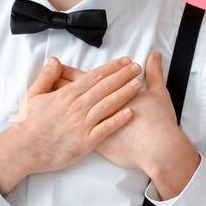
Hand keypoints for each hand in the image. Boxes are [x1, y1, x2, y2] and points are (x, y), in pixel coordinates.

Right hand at [0, 55, 143, 185]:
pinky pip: (106, 130)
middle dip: (123, 76)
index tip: (124, 61)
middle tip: (137, 68)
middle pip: (105, 87)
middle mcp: (77, 107)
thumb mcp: (32, 95)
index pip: (94, 76)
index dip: (112, 67)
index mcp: (66, 95)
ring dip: (124, 94)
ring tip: (138, 85)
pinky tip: (131, 113)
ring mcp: (82, 125)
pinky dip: (118, 121)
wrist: (23, 149)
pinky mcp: (85, 142)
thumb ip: (46, 77)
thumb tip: (55, 60)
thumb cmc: (27, 123)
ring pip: (108, 105)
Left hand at [50, 50, 195, 175]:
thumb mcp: (159, 94)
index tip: (60, 66)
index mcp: (110, 94)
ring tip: (48, 97)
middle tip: (45, 81)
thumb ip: (155, 73)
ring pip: (72, 113)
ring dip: (61, 105)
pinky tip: (60, 123)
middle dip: (60, 86)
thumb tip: (154, 55)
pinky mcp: (95, 143)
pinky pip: (77, 131)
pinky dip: (68, 125)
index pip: (86, 80)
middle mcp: (101, 109)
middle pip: (75, 94)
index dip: (72, 73)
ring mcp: (96, 126)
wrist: (158, 149)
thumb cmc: (159, 122)